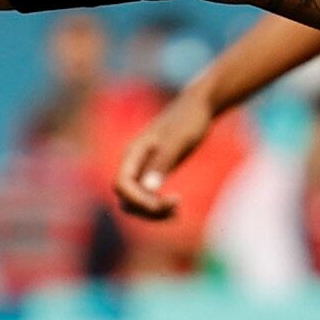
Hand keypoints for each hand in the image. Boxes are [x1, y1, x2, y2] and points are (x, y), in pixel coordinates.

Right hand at [113, 90, 212, 220]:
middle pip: (126, 198)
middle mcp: (133, 163)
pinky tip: (176, 206)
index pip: (121, 185)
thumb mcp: (178, 141)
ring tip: (178, 209)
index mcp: (133, 152)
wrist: (198, 106)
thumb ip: (162, 162)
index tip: (164, 203)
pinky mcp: (153, 173)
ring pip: (135, 203)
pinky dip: (158, 207)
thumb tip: (148, 188)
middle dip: (148, 209)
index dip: (138, 200)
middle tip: (176, 207)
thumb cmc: (188, 120)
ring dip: (153, 212)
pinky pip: (147, 198)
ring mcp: (142, 169)